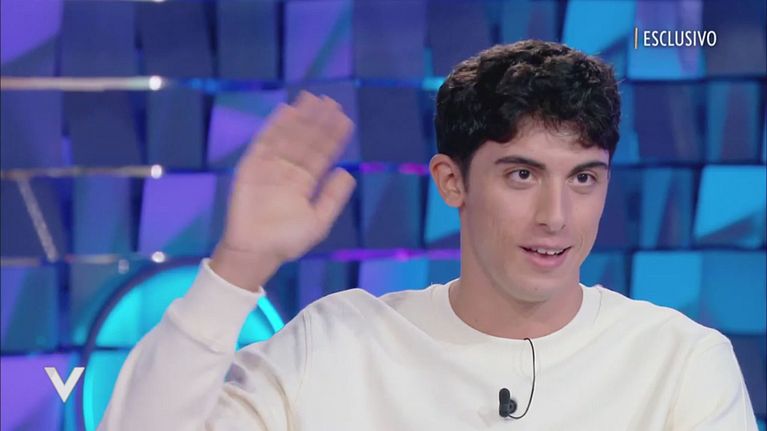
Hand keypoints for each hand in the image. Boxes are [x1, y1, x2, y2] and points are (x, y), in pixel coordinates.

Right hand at [211, 92, 355, 290]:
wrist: (255, 252)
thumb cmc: (287, 241)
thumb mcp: (319, 221)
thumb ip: (333, 197)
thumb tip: (347, 172)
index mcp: (305, 182)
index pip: (322, 154)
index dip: (333, 137)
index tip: (345, 119)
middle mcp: (289, 170)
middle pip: (306, 140)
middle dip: (318, 122)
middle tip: (332, 102)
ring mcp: (270, 166)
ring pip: (288, 136)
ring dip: (300, 118)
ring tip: (313, 99)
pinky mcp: (251, 166)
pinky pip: (265, 141)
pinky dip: (275, 126)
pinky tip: (288, 110)